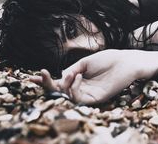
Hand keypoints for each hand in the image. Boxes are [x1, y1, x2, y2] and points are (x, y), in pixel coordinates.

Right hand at [30, 49, 157, 103]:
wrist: (125, 62)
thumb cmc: (108, 59)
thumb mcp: (86, 62)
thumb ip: (72, 70)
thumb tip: (60, 77)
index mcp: (77, 77)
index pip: (58, 82)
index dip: (46, 81)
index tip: (32, 78)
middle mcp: (80, 87)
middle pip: (59, 91)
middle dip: (47, 85)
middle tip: (39, 77)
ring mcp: (87, 93)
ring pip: (67, 96)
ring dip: (61, 86)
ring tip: (65, 74)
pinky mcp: (96, 98)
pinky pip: (79, 97)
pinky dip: (74, 88)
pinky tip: (77, 76)